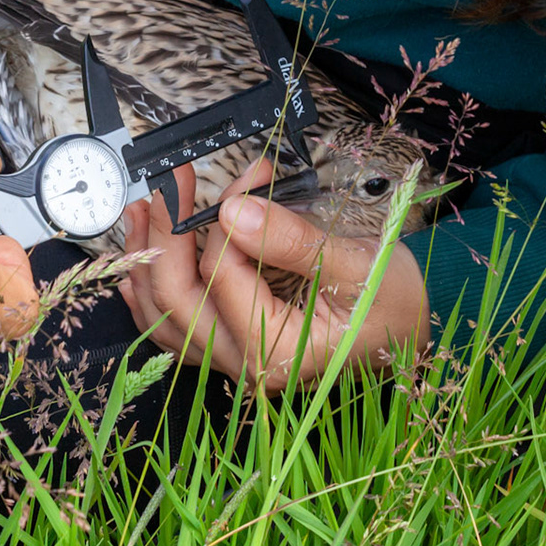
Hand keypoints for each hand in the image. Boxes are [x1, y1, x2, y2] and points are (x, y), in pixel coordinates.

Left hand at [119, 159, 428, 391]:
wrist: (406, 334)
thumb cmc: (393, 305)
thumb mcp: (360, 264)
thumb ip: (294, 240)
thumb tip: (234, 210)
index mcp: (277, 351)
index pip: (221, 276)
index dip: (223, 219)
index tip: (243, 179)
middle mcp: (246, 366)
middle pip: (175, 299)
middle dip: (165, 232)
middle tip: (169, 182)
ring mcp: (232, 361)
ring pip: (162, 315)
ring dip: (144, 259)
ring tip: (140, 209)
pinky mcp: (229, 349)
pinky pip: (172, 327)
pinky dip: (148, 292)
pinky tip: (138, 259)